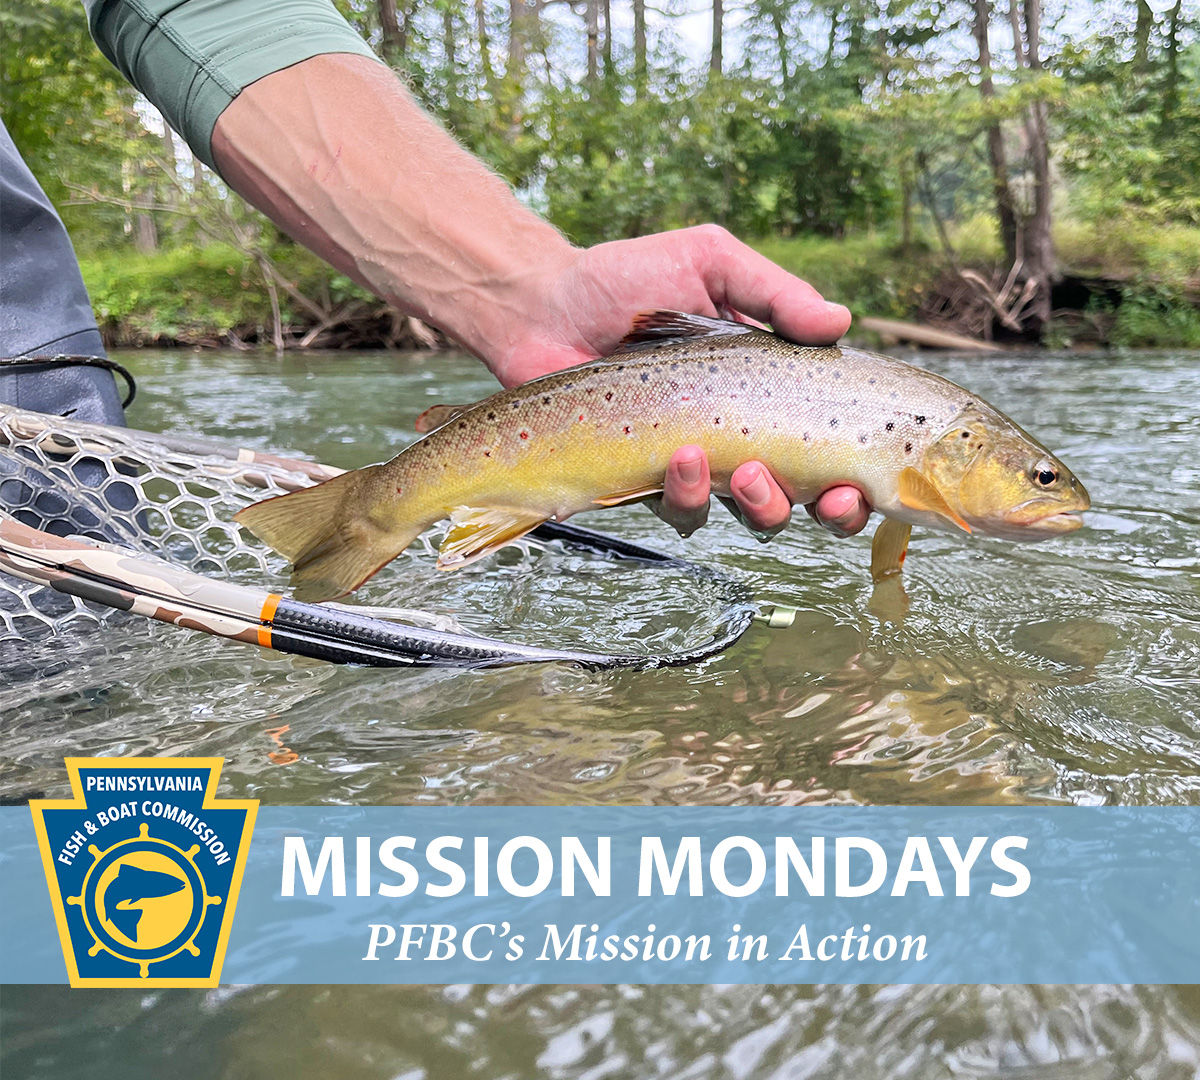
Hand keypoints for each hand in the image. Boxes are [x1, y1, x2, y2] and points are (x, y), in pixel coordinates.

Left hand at [486, 225, 870, 540]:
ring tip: (742, 470)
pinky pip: (681, 511)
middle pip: (809, 495)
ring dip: (762, 505)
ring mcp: (696, 462)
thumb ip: (774, 292)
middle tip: (823, 492)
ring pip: (749, 516)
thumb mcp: (709, 262)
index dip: (860, 470)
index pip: (833, 439)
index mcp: (770, 387)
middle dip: (829, 510)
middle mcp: (743, 432)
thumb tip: (842, 320)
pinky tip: (679, 459)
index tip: (867, 476)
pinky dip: (688, 495)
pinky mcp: (646, 481)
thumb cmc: (628, 279)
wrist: (543, 306)